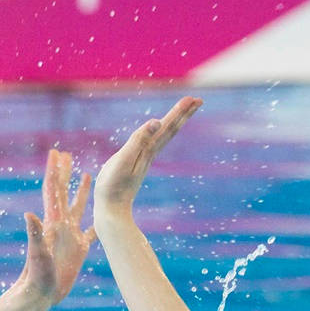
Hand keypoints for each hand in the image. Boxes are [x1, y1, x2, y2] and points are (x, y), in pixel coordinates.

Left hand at [19, 147, 93, 303]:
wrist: (40, 294)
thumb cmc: (37, 276)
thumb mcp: (38, 254)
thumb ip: (34, 234)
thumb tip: (29, 214)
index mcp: (53, 222)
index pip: (53, 191)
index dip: (54, 171)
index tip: (56, 152)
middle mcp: (61, 226)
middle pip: (64, 193)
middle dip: (65, 173)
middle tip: (66, 155)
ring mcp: (70, 237)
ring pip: (79, 208)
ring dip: (82, 192)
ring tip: (87, 174)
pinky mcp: (79, 250)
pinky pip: (91, 232)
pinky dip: (99, 222)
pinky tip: (105, 216)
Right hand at [95, 96, 200, 215]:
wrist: (111, 211)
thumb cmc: (113, 187)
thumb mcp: (123, 160)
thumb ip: (138, 140)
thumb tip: (156, 122)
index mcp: (147, 150)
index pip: (166, 127)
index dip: (179, 112)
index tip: (193, 99)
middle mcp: (149, 153)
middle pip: (170, 130)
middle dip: (183, 114)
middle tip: (198, 100)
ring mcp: (144, 159)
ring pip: (164, 137)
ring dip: (175, 122)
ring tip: (184, 112)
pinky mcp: (137, 164)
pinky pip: (154, 144)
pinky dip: (161, 134)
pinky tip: (159, 133)